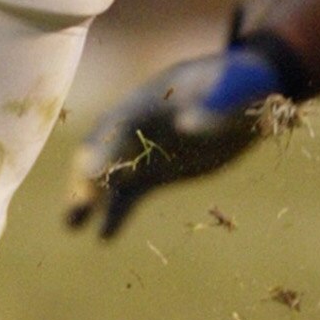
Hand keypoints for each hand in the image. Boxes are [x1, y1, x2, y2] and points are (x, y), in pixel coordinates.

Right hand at [63, 39, 284, 237]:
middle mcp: (140, 123)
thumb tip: (187, 125)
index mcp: (153, 98)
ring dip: (89, 197)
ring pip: (110, 173)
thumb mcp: (236, 88)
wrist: (248, 88)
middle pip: (105, 149)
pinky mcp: (156, 171)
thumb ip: (216, 103)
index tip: (89, 172)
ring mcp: (145, 147)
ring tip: (71, 226)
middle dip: (87, 177)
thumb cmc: (243, 81)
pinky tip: (103, 238)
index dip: (104, 146)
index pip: (120, 122)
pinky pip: (130, 193)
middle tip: (75, 208)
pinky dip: (116, 213)